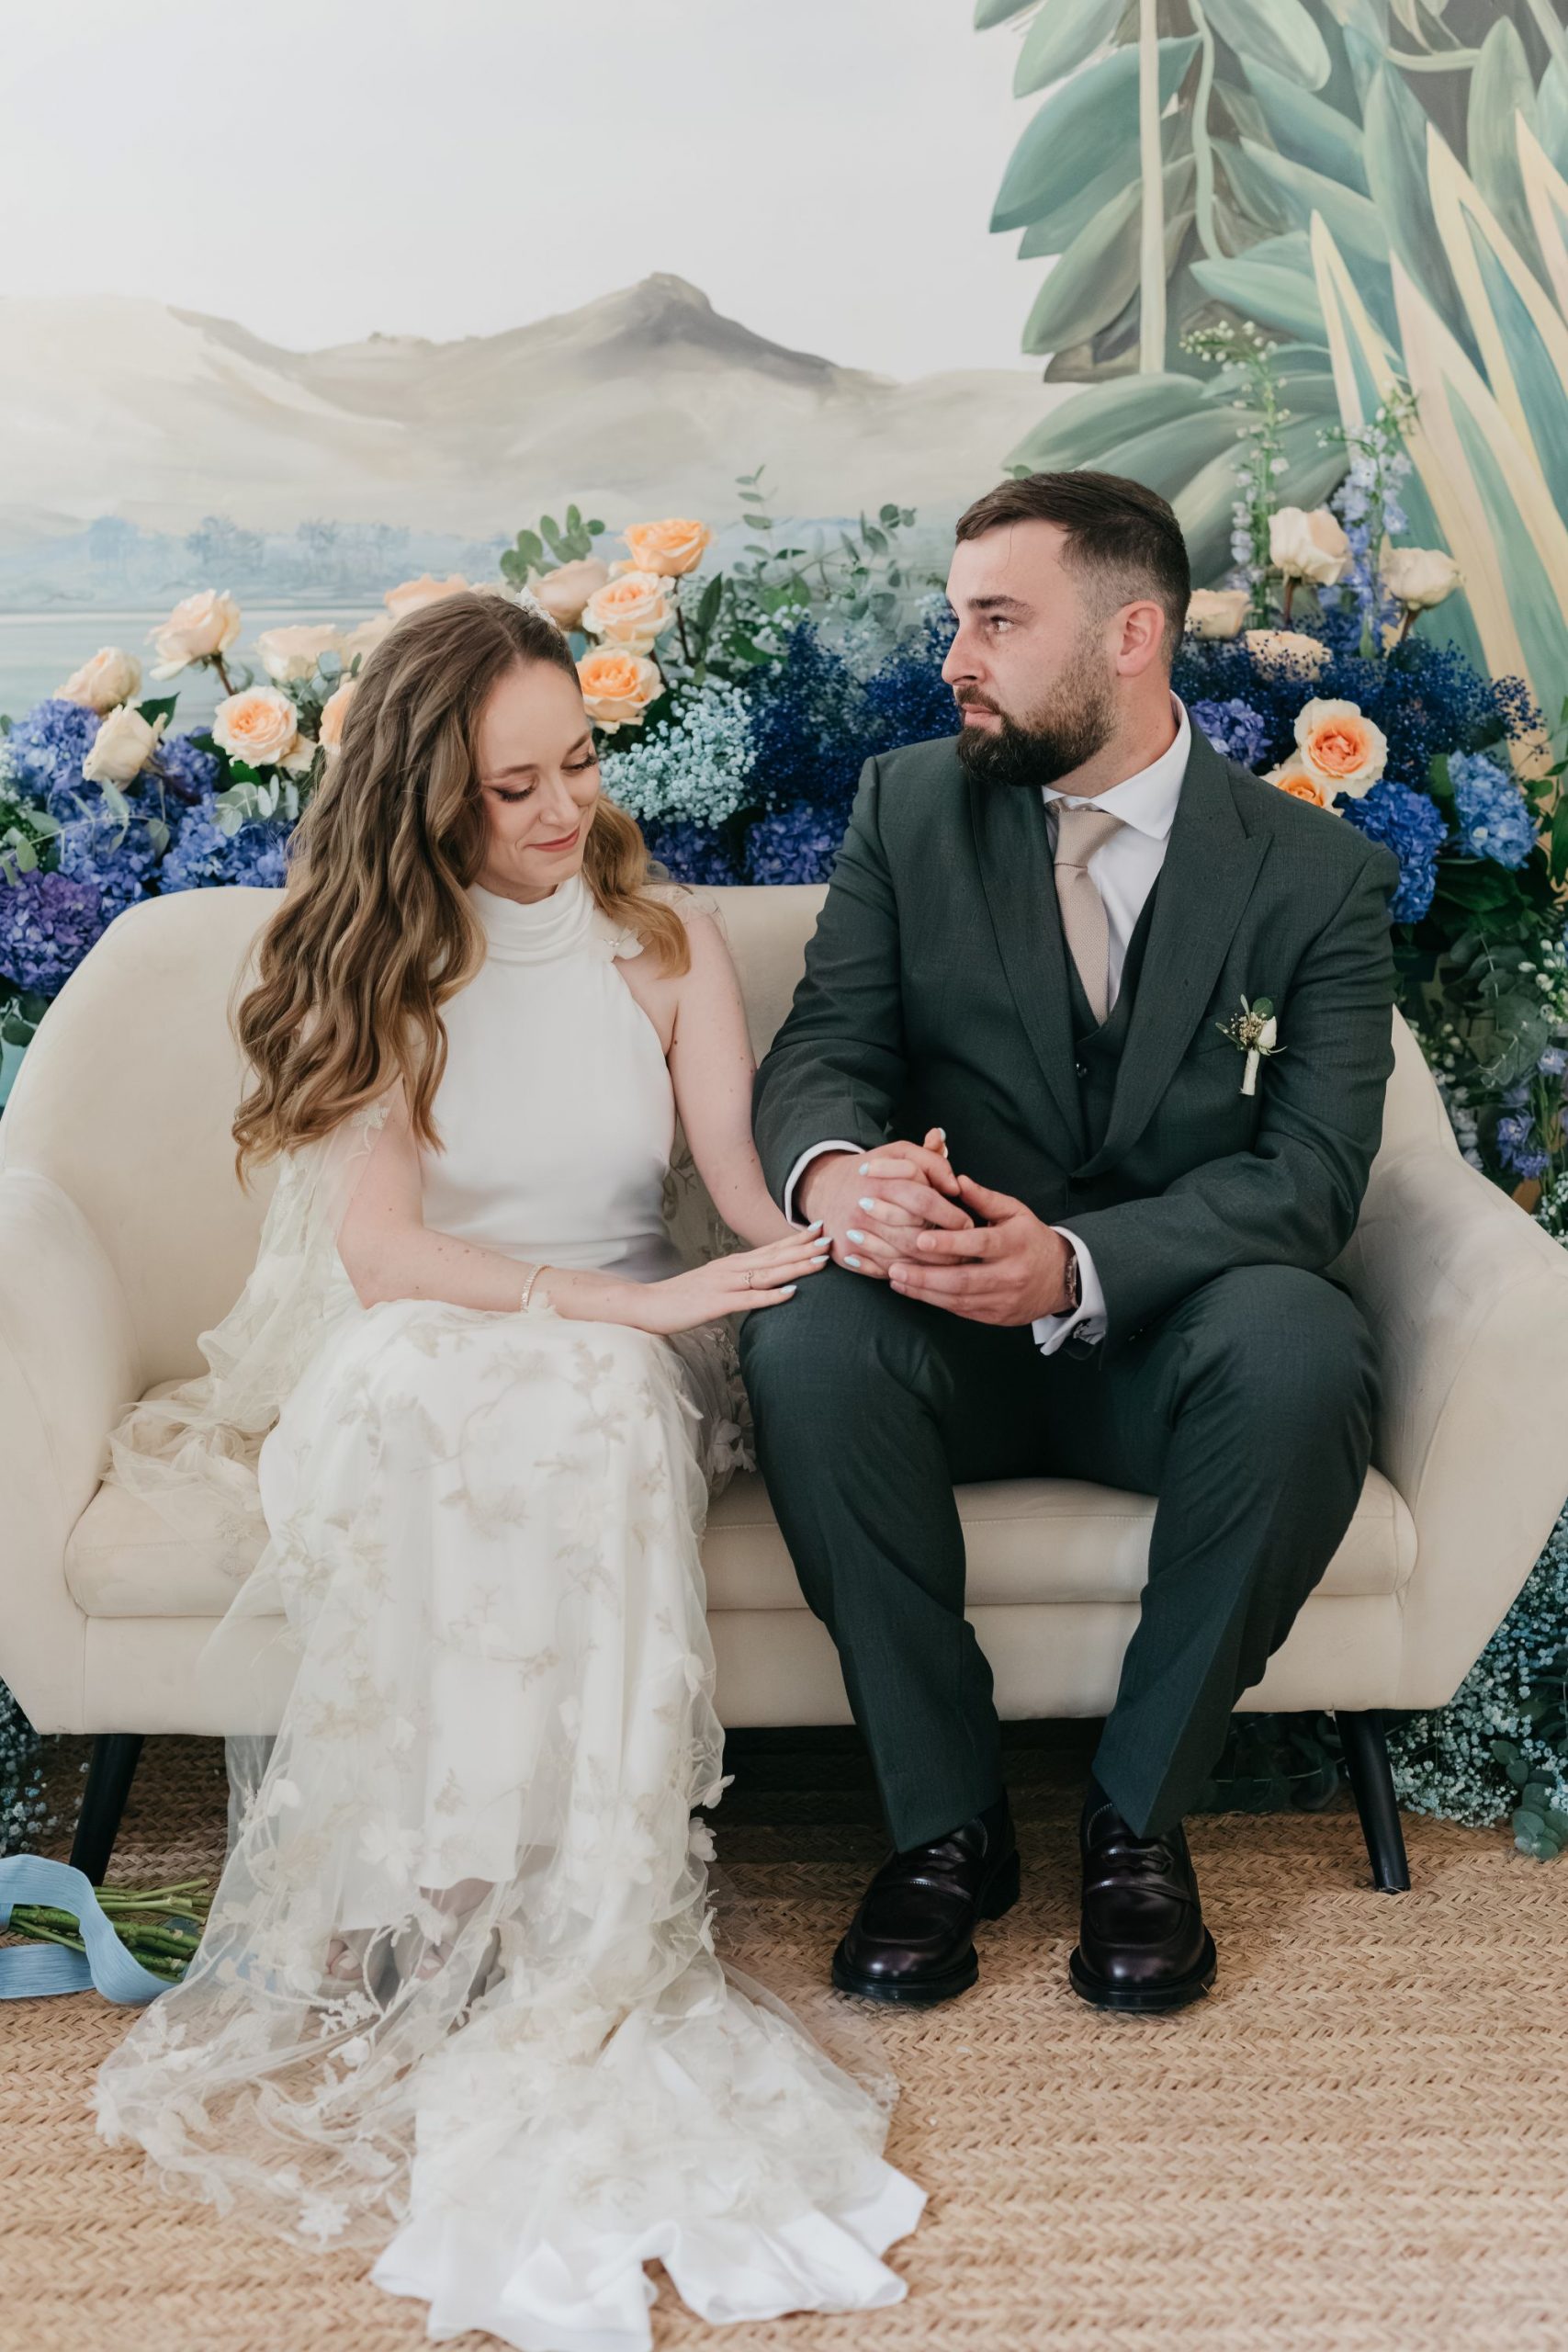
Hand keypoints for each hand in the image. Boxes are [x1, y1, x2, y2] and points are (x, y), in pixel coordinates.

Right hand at [637, 1226, 831, 1334]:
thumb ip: (736, 1283)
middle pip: (774, 1256)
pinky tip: (791, 1293)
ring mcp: (723, 1284)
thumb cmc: (679, 1298)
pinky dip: (771, 1295)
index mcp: (731, 1264)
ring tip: (820, 1260)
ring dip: (796, 1266)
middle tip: (830, 1237)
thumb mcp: (713, 1285)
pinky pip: (748, 1298)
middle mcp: (730, 1268)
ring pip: (767, 1273)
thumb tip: (759, 1284)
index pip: (769, 1249)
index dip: (795, 1240)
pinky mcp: (715, 1303)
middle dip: (804, 1248)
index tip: (818, 1230)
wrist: (646, 1304)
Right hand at [799, 1128, 972, 1280]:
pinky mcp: (848, 1254)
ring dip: (931, 1267)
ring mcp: (855, 1234)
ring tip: (953, 1265)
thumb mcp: (900, 1154)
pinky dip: (909, 1275)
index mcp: (881, 1181)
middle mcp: (865, 1209)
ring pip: (902, 1259)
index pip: (923, 1201)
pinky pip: (886, 1271)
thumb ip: (932, 1161)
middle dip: (945, 1247)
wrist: (825, 1189)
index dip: (950, 1215)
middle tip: (967, 1251)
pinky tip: (927, 1273)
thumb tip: (956, 1184)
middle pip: (914, 1236)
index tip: (967, 1224)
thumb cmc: (874, 1172)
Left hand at [887, 1171, 1073, 1325]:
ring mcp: (1004, 1299)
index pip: (979, 1244)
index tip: (921, 1238)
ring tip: (897, 1279)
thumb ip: (985, 1198)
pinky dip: (936, 1301)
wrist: (1061, 1277)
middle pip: (964, 1279)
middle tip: (895, 1267)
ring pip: (959, 1299)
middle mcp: (1010, 1274)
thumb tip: (957, 1180)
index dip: (949, 1242)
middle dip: (926, 1276)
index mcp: (1015, 1243)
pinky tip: (915, 1291)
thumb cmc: (1031, 1239)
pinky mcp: (997, 1316)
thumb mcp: (1015, 1212)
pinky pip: (962, 1310)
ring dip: (925, 1291)